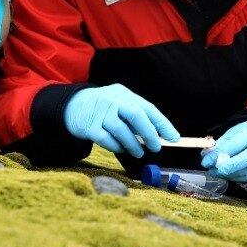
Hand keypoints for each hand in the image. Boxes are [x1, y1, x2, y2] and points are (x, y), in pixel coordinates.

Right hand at [63, 84, 179, 157]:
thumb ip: (137, 117)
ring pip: (121, 130)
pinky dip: (116, 147)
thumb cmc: (105, 108)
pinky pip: (106, 139)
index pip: (148, 108)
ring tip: (138, 152)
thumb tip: (159, 135)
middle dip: (149, 133)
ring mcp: (100, 112)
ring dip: (133, 144)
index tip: (174, 138)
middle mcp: (113, 100)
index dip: (162, 124)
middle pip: (135, 115)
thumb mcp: (121, 104)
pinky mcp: (89, 126)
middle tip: (156, 147)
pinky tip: (121, 149)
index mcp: (125, 94)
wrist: (73, 105)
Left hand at [202, 121, 246, 181]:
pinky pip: (246, 178)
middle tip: (211, 170)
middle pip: (243, 161)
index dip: (218, 155)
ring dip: (227, 174)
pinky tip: (228, 173)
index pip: (234, 146)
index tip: (205, 162)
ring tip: (217, 171)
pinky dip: (234, 177)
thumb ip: (220, 144)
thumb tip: (206, 156)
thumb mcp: (232, 133)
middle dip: (224, 168)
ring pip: (243, 172)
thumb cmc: (245, 134)